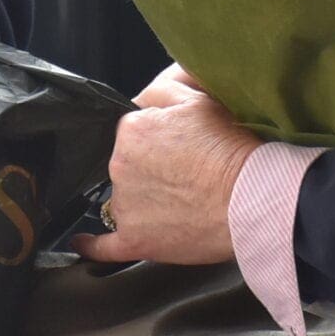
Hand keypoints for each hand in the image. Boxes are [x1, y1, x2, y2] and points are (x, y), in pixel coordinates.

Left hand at [74, 75, 259, 267]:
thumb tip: (145, 95)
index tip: (179, 145)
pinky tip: (84, 242)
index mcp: (131, 129)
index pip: (132, 128)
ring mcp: (124, 206)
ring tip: (177, 201)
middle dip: (148, 166)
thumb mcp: (198, 98)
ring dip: (140, 198)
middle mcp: (119, 166)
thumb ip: (163, 89)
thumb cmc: (229, 149)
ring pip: (123, 197)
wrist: (250, 198)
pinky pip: (103, 246)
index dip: (158, 135)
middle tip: (185, 172)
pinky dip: (93, 245)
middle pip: (125, 163)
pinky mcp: (134, 241)